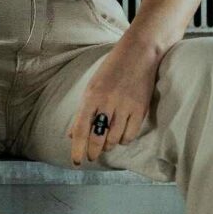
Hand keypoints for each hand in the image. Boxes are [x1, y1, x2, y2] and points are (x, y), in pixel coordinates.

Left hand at [66, 42, 159, 165]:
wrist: (139, 53)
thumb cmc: (112, 69)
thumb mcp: (92, 86)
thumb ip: (83, 111)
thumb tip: (71, 134)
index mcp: (92, 96)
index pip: (81, 129)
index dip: (77, 148)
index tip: (77, 161)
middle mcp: (108, 102)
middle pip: (98, 138)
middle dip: (93, 152)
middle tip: (92, 156)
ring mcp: (125, 106)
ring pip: (114, 139)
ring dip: (108, 146)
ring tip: (106, 143)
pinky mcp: (140, 109)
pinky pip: (130, 135)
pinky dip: (123, 140)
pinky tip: (120, 136)